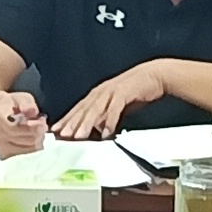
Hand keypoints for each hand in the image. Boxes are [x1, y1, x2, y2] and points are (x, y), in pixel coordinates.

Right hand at [0, 88, 48, 157]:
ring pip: (30, 150)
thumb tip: (33, 111)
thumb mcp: (18, 97)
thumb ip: (26, 102)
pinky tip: (31, 140)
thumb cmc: (7, 105)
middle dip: (40, 132)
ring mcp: (1, 148)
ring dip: (38, 141)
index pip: (21, 129)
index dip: (36, 125)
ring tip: (36, 131)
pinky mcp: (5, 155)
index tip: (41, 119)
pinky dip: (33, 149)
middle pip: (29, 140)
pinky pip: (26, 157)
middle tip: (41, 124)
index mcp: (0, 120)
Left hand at [52, 61, 184, 140]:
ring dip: (86, 123)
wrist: (155, 75)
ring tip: (78, 137)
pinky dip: (110, 121)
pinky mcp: (125, 92)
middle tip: (62, 136)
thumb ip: (106, 116)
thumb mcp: (118, 104)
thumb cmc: (136, 91)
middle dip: (72, 123)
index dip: (67, 120)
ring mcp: (112, 91)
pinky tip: (106, 133)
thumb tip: (98, 131)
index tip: (56, 131)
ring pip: (96, 109)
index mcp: (98, 94)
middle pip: (83, 109)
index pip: (79, 109)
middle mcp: (102, 91)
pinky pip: (115, 109)